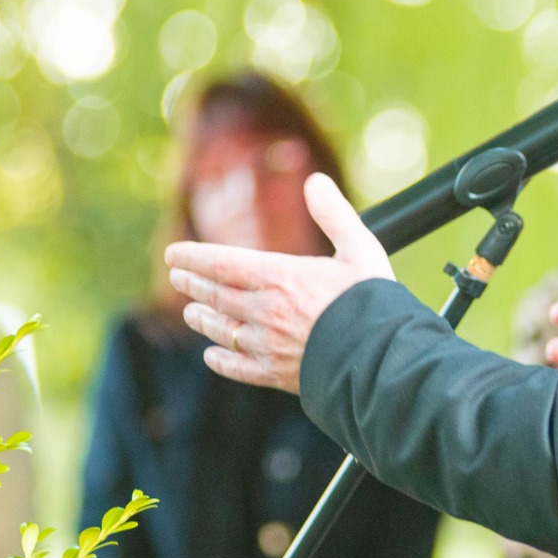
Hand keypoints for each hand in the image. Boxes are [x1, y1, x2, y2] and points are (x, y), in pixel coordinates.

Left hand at [166, 174, 392, 391]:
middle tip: (177, 277)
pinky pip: (237, 367)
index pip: (222, 263)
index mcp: (281, 277)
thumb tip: (316, 182)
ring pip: (221, 329)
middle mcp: (266, 311)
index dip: (194, 258)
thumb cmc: (373, 301)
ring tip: (191, 311)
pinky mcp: (277, 375)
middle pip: (216, 295)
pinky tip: (211, 355)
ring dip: (202, 318)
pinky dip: (220, 360)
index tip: (174, 255)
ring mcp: (268, 345)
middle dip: (193, 284)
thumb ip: (334, 215)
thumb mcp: (360, 248)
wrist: (383, 358)